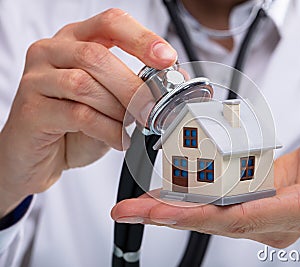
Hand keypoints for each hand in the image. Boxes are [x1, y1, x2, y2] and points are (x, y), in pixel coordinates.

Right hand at [0, 8, 176, 216]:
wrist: (38, 156)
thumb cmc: (75, 126)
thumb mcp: (111, 103)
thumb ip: (134, 89)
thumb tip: (173, 81)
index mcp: (76, 41)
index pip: (110, 23)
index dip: (142, 38)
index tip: (167, 59)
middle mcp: (52, 52)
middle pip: (96, 56)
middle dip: (132, 86)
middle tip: (153, 109)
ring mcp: (36, 79)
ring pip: (85, 84)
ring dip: (118, 110)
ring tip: (132, 127)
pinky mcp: (30, 109)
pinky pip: (77, 114)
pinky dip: (107, 129)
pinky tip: (119, 139)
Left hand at [111, 120, 299, 247]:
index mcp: (296, 208)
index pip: (247, 216)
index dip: (208, 215)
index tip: (171, 211)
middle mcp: (270, 220)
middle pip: (216, 221)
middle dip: (174, 216)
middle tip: (134, 210)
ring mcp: (255, 217)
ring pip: (206, 217)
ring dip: (169, 211)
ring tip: (133, 206)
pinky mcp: (243, 207)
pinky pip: (207, 209)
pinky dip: (180, 204)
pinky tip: (154, 199)